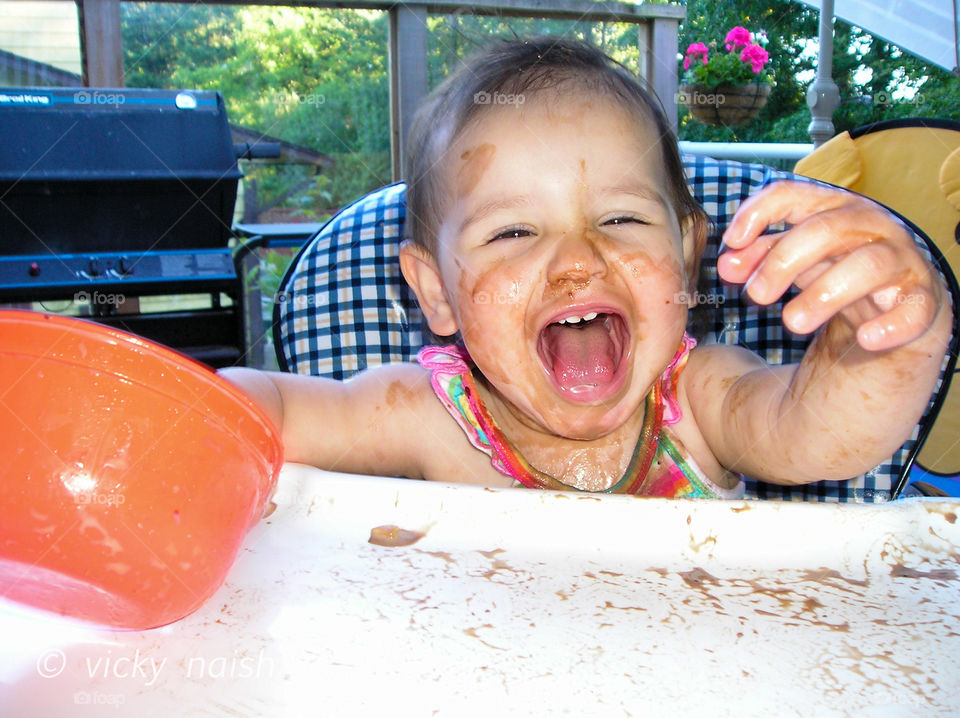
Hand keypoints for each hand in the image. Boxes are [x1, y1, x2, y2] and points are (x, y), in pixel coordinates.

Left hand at [717, 180, 943, 351]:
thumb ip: (760, 259)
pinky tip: (866, 339)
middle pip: (825, 229)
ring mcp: (900, 260)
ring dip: (823, 294)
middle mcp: (870, 225)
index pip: (792, 193)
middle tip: (754, 297)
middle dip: (782, 261)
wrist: (892, 306)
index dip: (758, 213)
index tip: (732, 242)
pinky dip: (891, 324)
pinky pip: (914, 308)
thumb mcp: (792, 262)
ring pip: (868, 264)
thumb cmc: (833, 272)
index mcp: (831, 208)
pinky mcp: (922, 299)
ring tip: (790, 323)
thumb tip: (727, 265)